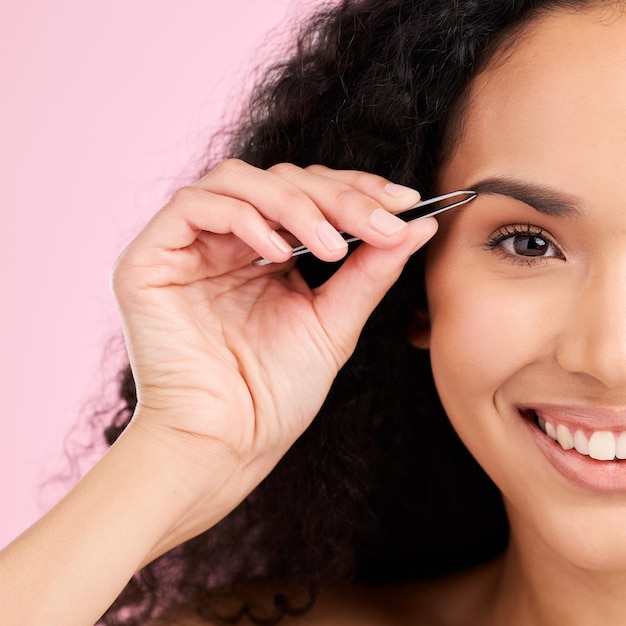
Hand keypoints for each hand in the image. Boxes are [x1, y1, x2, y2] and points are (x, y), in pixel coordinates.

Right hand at [112, 160, 437, 515]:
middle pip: (279, 180)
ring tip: (331, 247)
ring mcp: (185, 247)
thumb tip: (420, 224)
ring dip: (293, 205)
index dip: (354, 188)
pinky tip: (276, 256)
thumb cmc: (275, 394)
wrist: (227, 445)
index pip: (307, 194)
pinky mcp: (149, 258)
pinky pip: (193, 207)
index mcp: (262, 255)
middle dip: (335, 196)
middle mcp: (224, 243)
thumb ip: (371, 270)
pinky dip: (243, 220)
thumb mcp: (334, 322)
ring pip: (237, 180)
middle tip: (380, 222)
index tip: (404, 201)